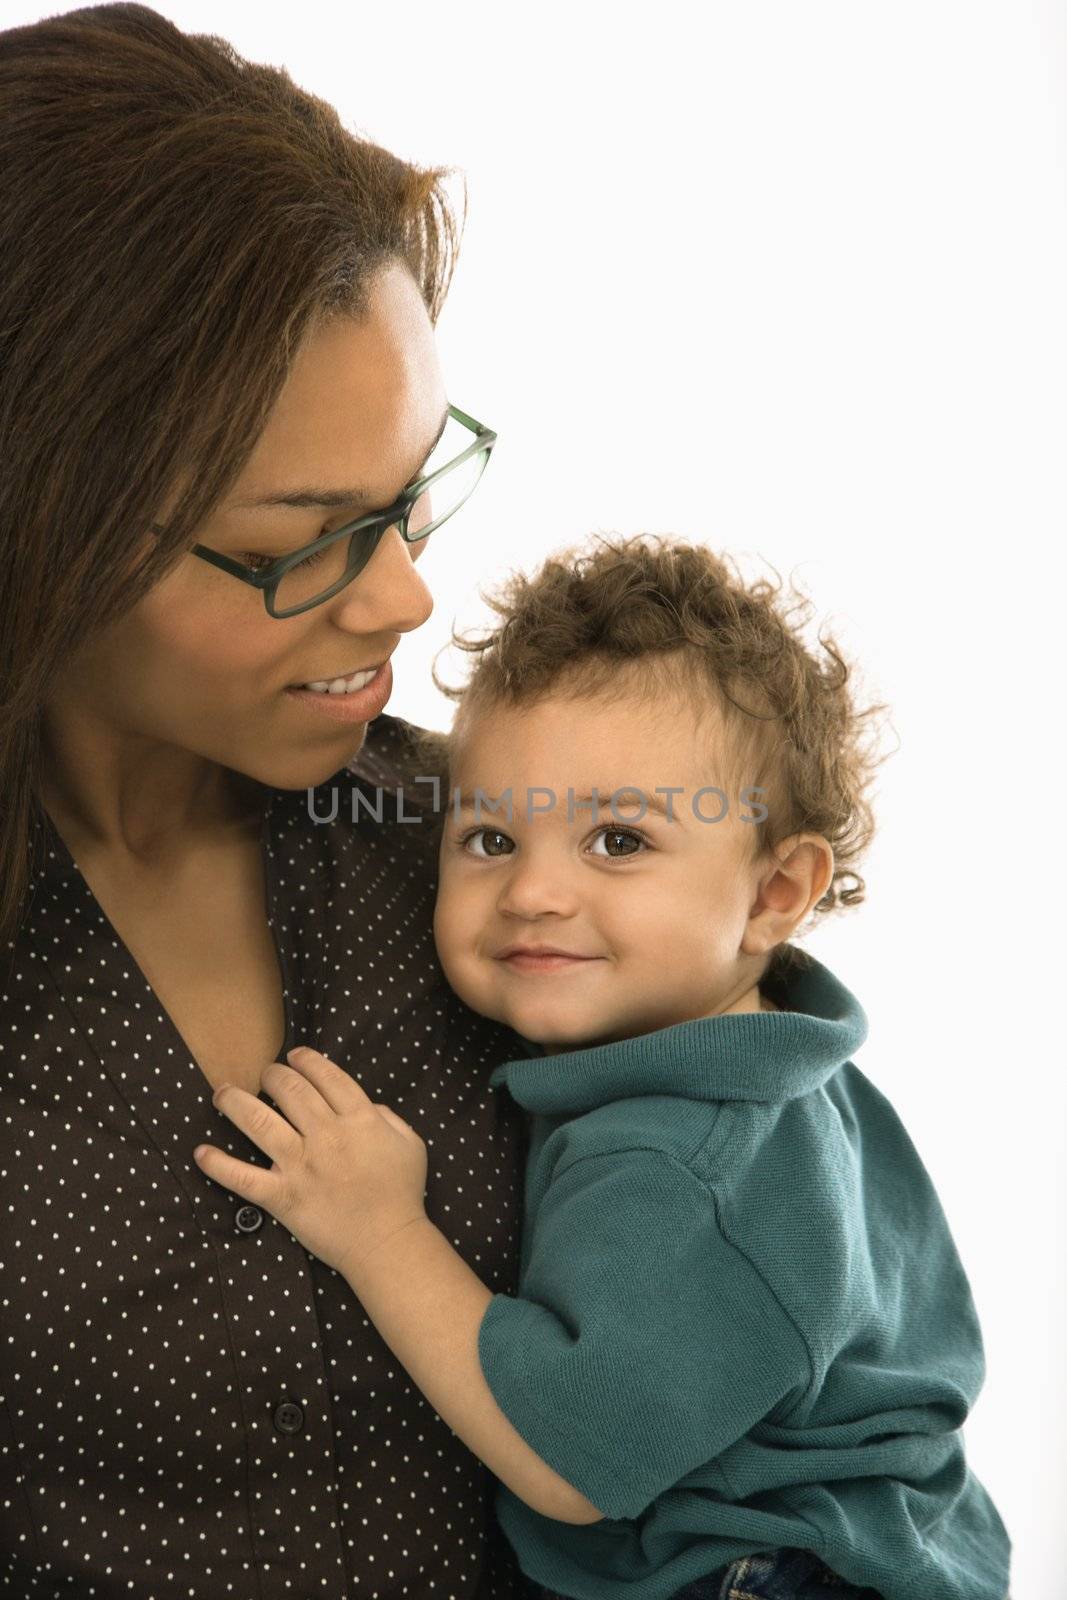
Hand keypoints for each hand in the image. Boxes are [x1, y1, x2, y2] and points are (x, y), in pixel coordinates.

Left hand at [193, 1046, 428, 1278]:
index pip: (326, 1076)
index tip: (294, 1057)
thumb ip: (387, 1115)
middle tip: (265, 1075)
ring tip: (222, 1094)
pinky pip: (242, 1178)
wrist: (387, 1243)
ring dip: (235, 1103)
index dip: (306, 1060)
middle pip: (290, 1090)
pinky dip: (218, 1165)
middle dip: (272, 1075)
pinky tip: (201, 1153)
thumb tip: (364, 1104)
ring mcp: (301, 1166)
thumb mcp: (410, 1142)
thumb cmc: (402, 1193)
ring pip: (259, 1123)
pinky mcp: (283, 1197)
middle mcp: (326, 1135)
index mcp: (359, 1119)